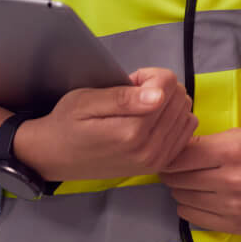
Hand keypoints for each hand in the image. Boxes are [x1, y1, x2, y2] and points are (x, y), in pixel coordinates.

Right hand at [13, 68, 196, 181]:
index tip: (129, 82)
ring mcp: (156, 160)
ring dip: (166, 104)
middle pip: (180, 98)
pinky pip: (186, 133)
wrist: (54, 158)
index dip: (149, 75)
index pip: (168, 85)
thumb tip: (159, 95)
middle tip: (132, 95)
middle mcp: (150, 150)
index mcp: (132, 132)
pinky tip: (151, 120)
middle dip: (159, 89)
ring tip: (139, 108)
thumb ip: (124, 98)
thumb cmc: (66, 123)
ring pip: (185, 113)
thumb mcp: (86, 102)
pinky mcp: (159, 166)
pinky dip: (173, 120)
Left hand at [159, 129, 240, 233]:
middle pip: (179, 179)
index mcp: (232, 152)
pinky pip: (193, 217)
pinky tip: (196, 197)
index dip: (169, 156)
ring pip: (183, 199)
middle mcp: (231, 180)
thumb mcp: (239, 136)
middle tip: (172, 170)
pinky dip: (187, 207)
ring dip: (178, 190)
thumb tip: (172, 151)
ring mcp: (232, 206)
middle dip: (171, 174)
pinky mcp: (234, 225)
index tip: (167, 156)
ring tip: (186, 183)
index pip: (181, 157)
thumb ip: (206, 142)